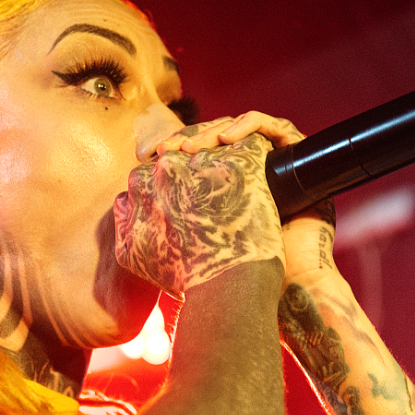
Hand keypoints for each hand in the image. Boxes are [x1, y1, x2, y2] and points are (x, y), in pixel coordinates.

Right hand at [113, 120, 283, 294]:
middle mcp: (169, 167)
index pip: (159, 167)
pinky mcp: (243, 165)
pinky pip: (253, 144)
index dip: (177, 182)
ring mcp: (205, 163)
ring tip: (242, 190)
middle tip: (219, 196)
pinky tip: (264, 169)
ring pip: (217, 148)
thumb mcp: (131, 256)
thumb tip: (125, 199)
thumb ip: (123, 221)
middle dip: (200, 169)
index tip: (193, 201)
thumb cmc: (181, 277)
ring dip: (228, 162)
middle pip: (186, 154)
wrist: (223, 288)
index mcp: (142, 183)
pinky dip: (258, 153)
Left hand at [155, 112, 340, 287]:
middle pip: (212, 133)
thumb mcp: (165, 243)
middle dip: (189, 136)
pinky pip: (273, 128)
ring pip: (238, 126)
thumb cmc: (215, 268)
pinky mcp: (293, 159)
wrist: (263, 287)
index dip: (172, 145)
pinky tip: (229, 142)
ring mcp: (270, 163)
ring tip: (194, 149)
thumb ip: (144, 221)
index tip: (149, 153)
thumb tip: (120, 199)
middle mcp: (243, 170)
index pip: (192, 146)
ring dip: (214, 132)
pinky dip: (250, 127)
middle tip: (170, 148)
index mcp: (216, 182)